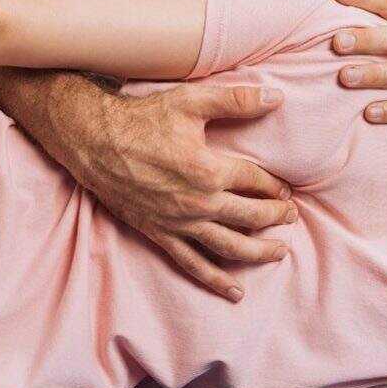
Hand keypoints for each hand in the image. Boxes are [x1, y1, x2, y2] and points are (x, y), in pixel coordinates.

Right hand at [62, 82, 295, 302]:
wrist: (95, 141)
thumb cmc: (143, 119)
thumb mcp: (191, 102)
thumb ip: (237, 100)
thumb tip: (277, 96)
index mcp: (209, 170)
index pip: (255, 182)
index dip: (275, 187)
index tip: (286, 190)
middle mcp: (198, 202)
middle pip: (249, 216)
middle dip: (275, 218)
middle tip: (291, 216)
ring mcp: (179, 223)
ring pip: (229, 246)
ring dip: (258, 252)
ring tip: (279, 252)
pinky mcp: (160, 234)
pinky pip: (193, 263)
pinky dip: (216, 280)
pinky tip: (235, 291)